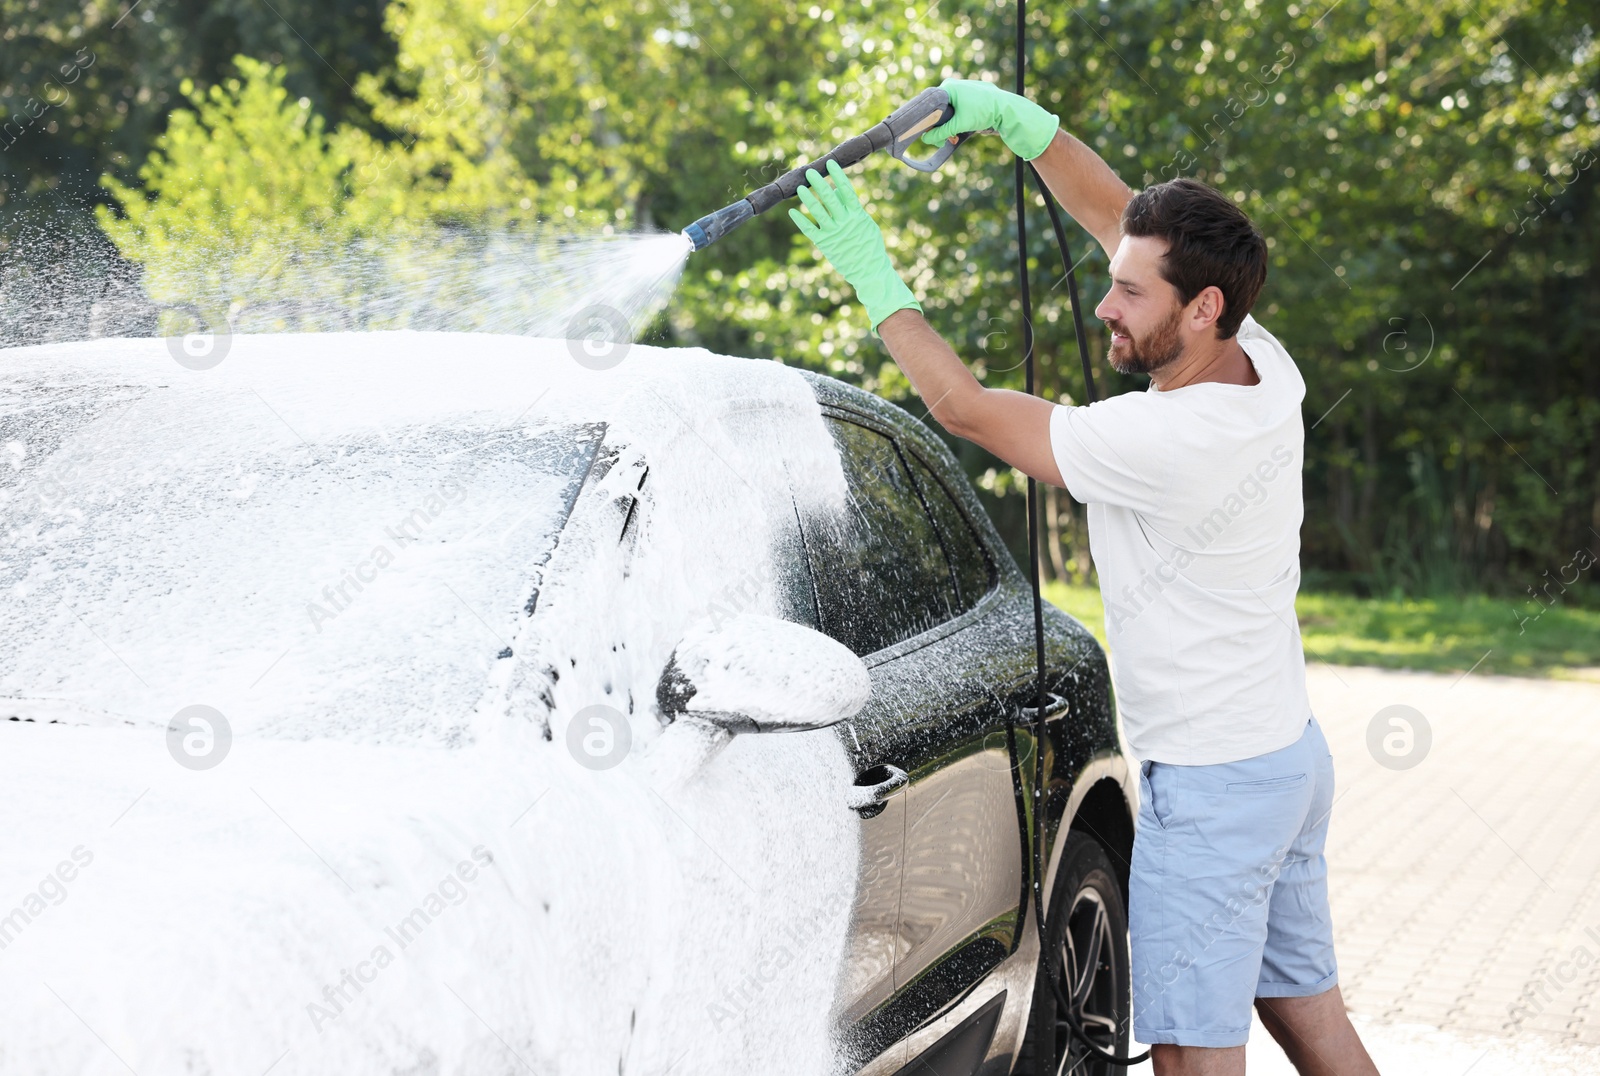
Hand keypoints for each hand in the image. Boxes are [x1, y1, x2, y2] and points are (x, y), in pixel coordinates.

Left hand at [789, 158, 921, 331]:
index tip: (830, 164)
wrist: (869, 271)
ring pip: (818, 212)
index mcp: (857, 215)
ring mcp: (834, 233)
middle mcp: (845, 222)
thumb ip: (851, 208)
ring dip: (808, 198)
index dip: (838, 176)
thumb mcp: (864, 224)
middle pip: (830, 198)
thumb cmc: (869, 245)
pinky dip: (800, 220)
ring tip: (800, 188)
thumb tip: (837, 191)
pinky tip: (792, 211)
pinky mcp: (825, 244)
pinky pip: (810, 230)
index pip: (847, 190)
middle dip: (819, 183)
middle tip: (809, 172)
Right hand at [920, 77, 1058, 160]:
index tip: (930, 134)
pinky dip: (959, 120)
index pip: (930, 104)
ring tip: (956, 137)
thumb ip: (941, 133)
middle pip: (940, 109)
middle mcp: (954, 85)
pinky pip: (959, 108)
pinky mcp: (971, 95)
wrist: (1007, 109)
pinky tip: (963, 130)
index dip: (928, 121)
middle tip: (947, 139)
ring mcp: (963, 89)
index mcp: (948, 87)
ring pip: (950, 110)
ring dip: (952, 126)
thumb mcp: (959, 124)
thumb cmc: (983, 112)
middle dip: (942, 127)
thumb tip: (926, 139)